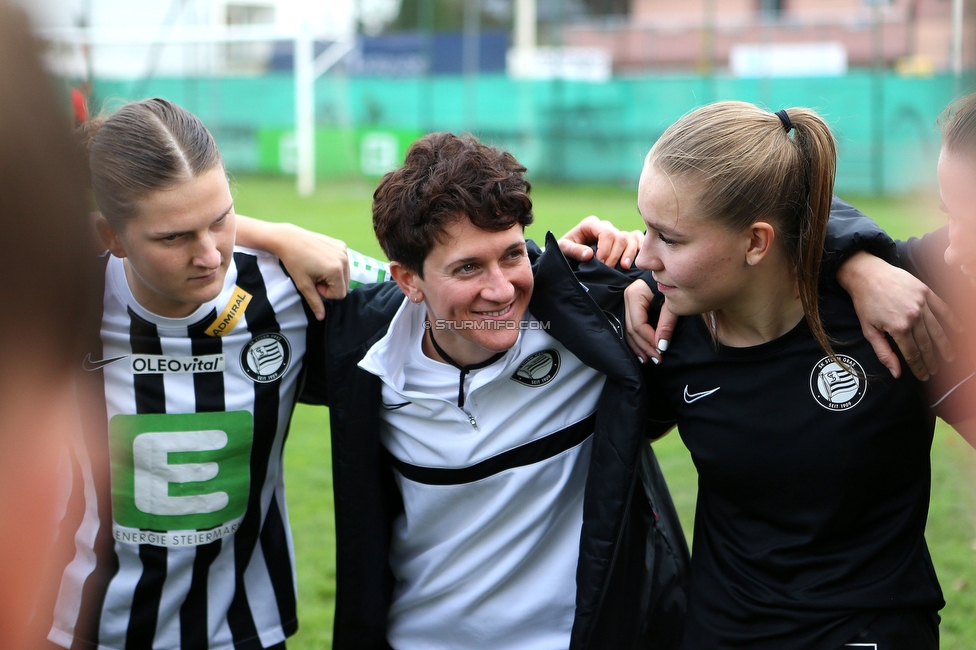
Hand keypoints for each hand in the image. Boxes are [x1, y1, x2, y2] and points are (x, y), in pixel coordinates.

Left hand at [235, 215, 349, 319]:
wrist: (289, 239)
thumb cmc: (294, 262)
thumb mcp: (304, 285)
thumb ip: (315, 302)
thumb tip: (322, 317)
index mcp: (336, 270)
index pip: (340, 294)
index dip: (325, 293)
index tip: (313, 283)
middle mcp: (344, 260)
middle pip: (345, 285)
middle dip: (330, 285)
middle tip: (315, 276)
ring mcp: (344, 251)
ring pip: (345, 275)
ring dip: (333, 276)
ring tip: (317, 268)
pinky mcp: (342, 245)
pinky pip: (343, 263)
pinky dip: (334, 265)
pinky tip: (321, 260)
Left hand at [558, 215, 641, 268]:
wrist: (569, 255)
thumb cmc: (565, 251)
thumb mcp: (563, 249)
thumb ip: (574, 250)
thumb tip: (590, 254)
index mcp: (591, 224)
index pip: (606, 233)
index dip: (606, 249)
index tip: (600, 262)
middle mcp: (605, 226)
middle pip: (619, 237)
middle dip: (614, 255)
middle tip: (607, 269)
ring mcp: (615, 232)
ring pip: (629, 238)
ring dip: (629, 253)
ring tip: (624, 267)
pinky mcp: (622, 239)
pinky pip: (636, 238)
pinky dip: (639, 246)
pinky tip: (637, 259)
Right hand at [623, 279, 677, 363]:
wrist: (669, 270)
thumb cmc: (671, 284)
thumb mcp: (671, 303)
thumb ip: (667, 323)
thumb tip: (661, 346)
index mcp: (634, 294)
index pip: (638, 324)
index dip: (649, 339)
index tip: (661, 351)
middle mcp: (626, 299)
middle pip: (631, 329)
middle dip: (644, 346)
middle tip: (656, 359)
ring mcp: (626, 303)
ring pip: (628, 331)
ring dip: (638, 347)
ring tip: (648, 360)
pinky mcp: (630, 307)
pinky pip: (630, 327)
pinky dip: (636, 341)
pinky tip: (642, 352)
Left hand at [838, 251, 962, 379]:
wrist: (866, 274)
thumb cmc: (865, 303)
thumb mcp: (868, 330)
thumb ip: (883, 352)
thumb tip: (896, 373)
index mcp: (899, 327)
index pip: (912, 354)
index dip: (918, 367)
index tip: (923, 376)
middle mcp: (914, 316)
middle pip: (926, 344)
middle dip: (931, 360)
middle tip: (935, 371)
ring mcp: (922, 303)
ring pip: (937, 329)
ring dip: (945, 345)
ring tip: (950, 357)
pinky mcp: (926, 292)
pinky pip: (943, 308)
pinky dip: (952, 320)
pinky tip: (959, 330)